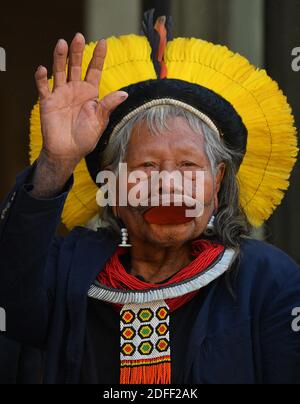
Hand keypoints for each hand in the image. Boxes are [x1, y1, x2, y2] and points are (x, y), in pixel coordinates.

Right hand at [35, 33, 127, 165]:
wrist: (68, 152)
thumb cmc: (86, 138)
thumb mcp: (100, 121)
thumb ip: (108, 105)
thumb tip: (124, 93)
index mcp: (90, 93)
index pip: (95, 71)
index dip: (99, 57)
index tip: (104, 42)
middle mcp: (75, 90)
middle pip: (76, 66)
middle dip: (78, 52)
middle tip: (79, 37)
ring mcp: (61, 94)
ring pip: (60, 71)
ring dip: (59, 58)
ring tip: (61, 44)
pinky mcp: (48, 102)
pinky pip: (43, 87)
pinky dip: (41, 78)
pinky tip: (43, 69)